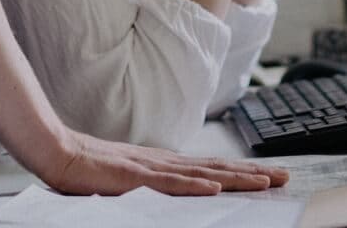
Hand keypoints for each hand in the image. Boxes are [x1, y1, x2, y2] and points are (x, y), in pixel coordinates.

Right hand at [48, 131, 288, 195]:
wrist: (61, 153)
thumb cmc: (92, 170)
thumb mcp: (133, 181)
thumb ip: (157, 185)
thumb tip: (186, 192)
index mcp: (165, 165)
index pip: (212, 169)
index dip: (242, 173)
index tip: (270, 176)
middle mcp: (165, 163)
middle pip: (217, 169)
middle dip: (252, 174)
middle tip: (285, 176)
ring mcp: (152, 168)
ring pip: (202, 175)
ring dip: (236, 179)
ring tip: (264, 182)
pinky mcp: (135, 177)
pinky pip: (169, 183)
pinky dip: (194, 186)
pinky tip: (214, 188)